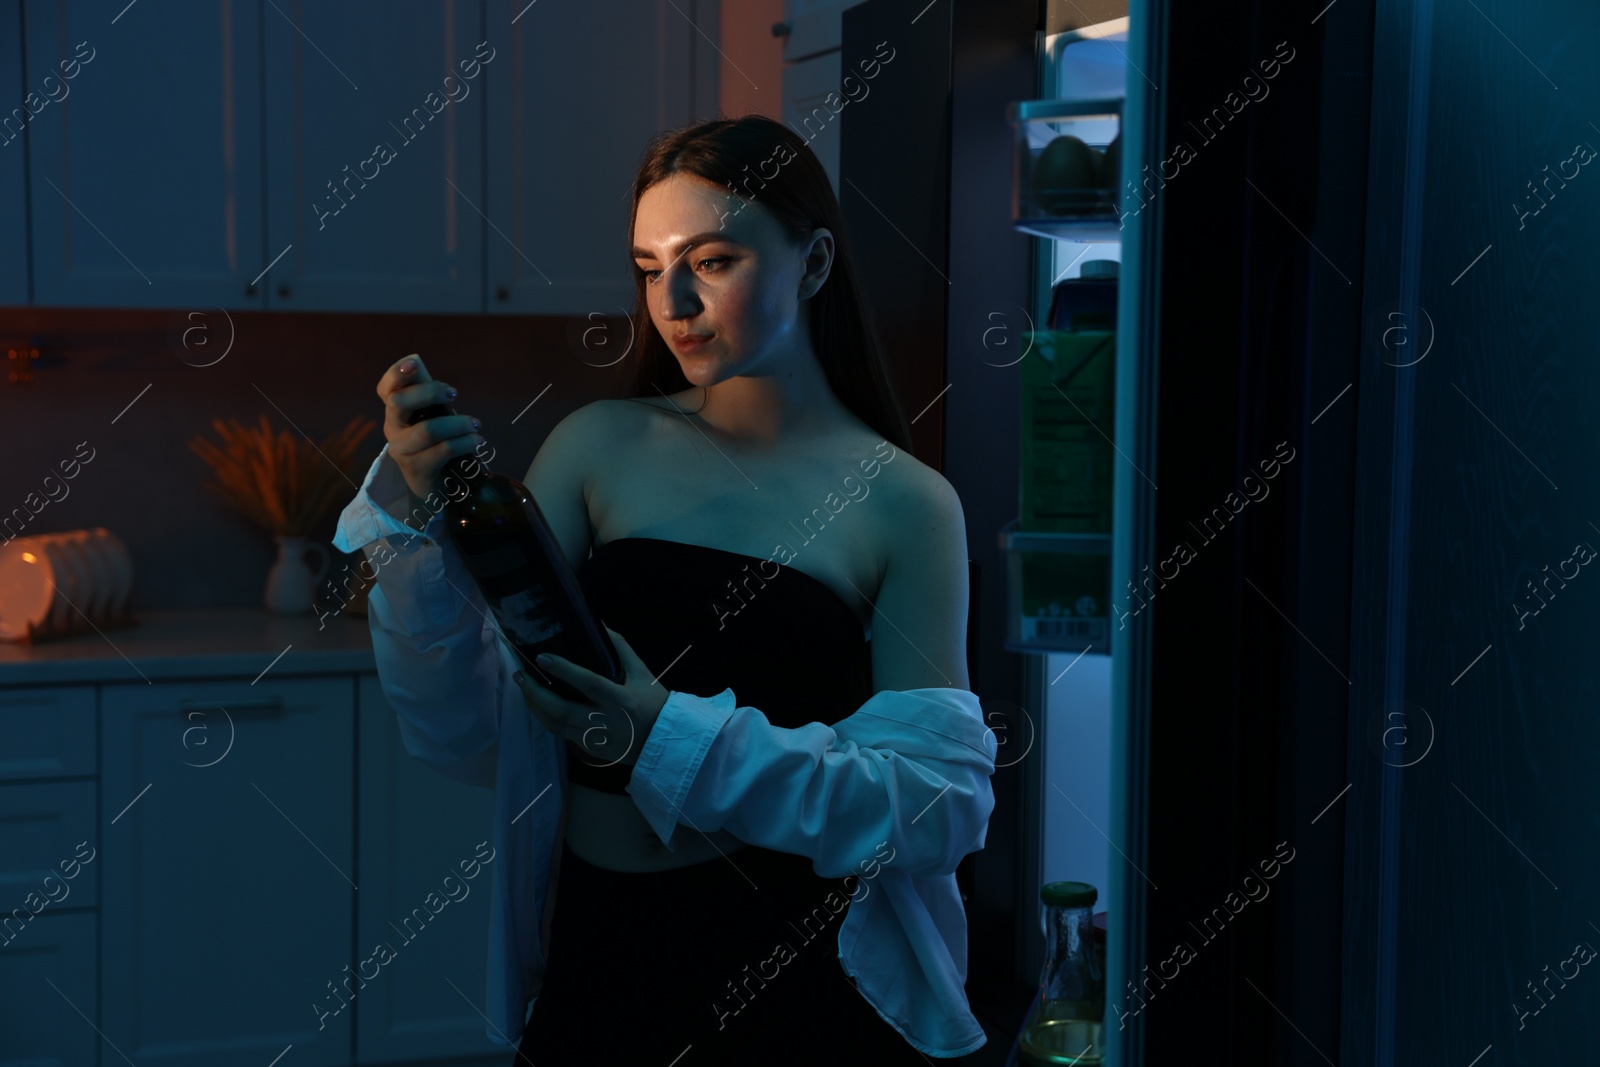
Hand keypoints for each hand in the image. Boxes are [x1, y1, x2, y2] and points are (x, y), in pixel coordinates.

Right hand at [375, 353, 486, 505]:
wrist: (434, 487)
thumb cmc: (436, 445)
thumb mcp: (432, 418)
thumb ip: (429, 398)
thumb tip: (423, 366)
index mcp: (396, 412)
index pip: (386, 389)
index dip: (395, 374)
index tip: (414, 363)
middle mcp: (392, 429)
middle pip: (399, 402)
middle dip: (429, 392)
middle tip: (454, 394)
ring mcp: (401, 450)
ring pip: (427, 430)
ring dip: (458, 424)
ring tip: (476, 426)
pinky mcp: (416, 469)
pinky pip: (442, 451)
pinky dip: (465, 443)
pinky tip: (477, 441)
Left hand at [514, 627, 669, 768]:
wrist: (662, 741)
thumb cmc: (653, 702)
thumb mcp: (642, 672)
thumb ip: (620, 648)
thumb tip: (598, 624)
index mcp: (622, 699)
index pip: (589, 683)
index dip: (565, 670)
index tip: (542, 657)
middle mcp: (607, 721)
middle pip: (563, 710)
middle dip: (537, 692)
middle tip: (522, 675)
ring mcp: (597, 738)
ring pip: (557, 725)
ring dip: (535, 707)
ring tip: (524, 689)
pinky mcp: (591, 749)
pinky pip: (562, 734)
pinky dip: (546, 719)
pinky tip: (538, 705)